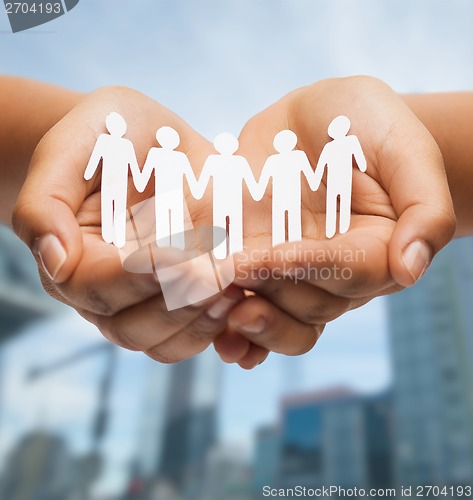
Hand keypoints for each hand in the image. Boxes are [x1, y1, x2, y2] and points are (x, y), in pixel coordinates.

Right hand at [12, 86, 242, 363]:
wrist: (146, 141)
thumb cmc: (105, 138)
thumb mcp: (70, 149)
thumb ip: (45, 202)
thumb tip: (54, 261)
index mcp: (72, 260)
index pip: (97, 287)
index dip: (140, 278)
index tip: (184, 258)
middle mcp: (106, 291)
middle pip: (132, 327)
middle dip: (179, 306)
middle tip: (220, 276)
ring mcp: (144, 300)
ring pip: (165, 342)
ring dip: (202, 323)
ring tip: (237, 288)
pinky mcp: (180, 298)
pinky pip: (195, 333)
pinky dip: (221, 327)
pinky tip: (246, 300)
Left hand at [214, 76, 454, 364]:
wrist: (316, 120)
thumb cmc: (366, 124)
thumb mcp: (404, 147)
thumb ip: (423, 206)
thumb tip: (409, 270)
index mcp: (377, 248)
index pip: (349, 274)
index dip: (308, 269)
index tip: (267, 258)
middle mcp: (336, 271)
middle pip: (310, 305)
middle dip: (270, 294)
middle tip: (228, 277)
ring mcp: (295, 272)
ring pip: (281, 319)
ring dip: (249, 325)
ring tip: (213, 308)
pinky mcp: (261, 264)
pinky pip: (253, 307)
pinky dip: (235, 332)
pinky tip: (218, 338)